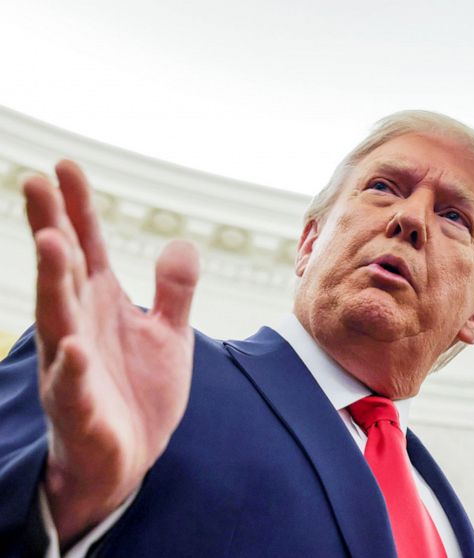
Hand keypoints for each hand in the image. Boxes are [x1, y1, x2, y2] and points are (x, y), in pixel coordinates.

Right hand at [23, 161, 198, 545]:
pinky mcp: (82, 408)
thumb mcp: (168, 335)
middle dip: (51, 227)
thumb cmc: (138, 393)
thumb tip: (181, 241)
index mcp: (101, 306)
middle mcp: (80, 327)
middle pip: (63, 272)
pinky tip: (73, 346)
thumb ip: (174, 290)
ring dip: (53, 282)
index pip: (88, 249)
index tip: (66, 166)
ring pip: (59, 319)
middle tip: (35, 181)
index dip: (79, 209)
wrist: (127, 459)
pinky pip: (73, 386)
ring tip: (51, 242)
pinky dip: (71, 367)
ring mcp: (75, 368)